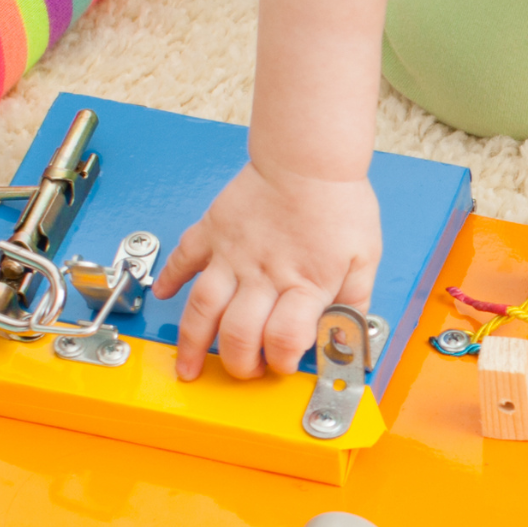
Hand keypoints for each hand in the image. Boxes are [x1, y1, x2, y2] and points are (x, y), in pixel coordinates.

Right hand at [156, 164, 380, 379]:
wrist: (309, 156)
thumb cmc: (339, 203)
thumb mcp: (364, 258)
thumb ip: (354, 302)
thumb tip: (344, 338)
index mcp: (304, 283)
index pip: (285, 339)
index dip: (282, 362)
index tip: (283, 365)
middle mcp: (264, 273)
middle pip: (238, 334)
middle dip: (238, 364)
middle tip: (242, 370)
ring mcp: (233, 254)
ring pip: (203, 308)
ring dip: (191, 342)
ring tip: (188, 367)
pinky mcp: (214, 231)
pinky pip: (183, 256)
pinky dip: (169, 277)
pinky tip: (163, 295)